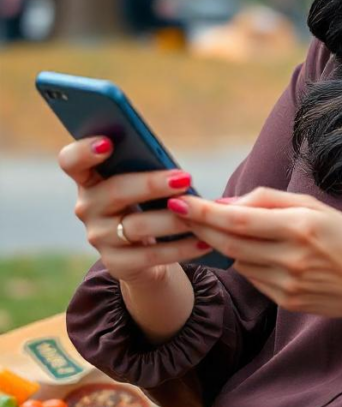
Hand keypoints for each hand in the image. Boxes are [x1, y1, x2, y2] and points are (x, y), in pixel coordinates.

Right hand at [58, 137, 211, 286]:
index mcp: (89, 179)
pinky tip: (204, 240)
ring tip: (199, 211)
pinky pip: (151, 255)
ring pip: (136, 226)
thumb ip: (147, 170)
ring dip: (172, 218)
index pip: (71, 161)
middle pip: (115, 192)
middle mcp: (87, 207)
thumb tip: (177, 173)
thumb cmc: (146, 203)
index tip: (108, 143)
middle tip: (185, 179)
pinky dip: (182, 248)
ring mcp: (99, 237)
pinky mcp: (117, 263)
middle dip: (151, 184)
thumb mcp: (142, 184)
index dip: (84, 151)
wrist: (142, 253)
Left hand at [168, 186, 341, 325]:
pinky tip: (258, 252)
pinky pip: (252, 277)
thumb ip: (269, 200)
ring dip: (224, 244)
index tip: (180, 201)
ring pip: (238, 260)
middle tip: (179, 213)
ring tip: (222, 229)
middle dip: (200, 227)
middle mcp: (291, 257)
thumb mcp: (316, 207)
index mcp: (300, 227)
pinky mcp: (286, 301)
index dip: (204, 212)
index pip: (238, 219)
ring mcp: (288, 283)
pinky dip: (246, 262)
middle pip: (229, 242)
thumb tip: (226, 203)